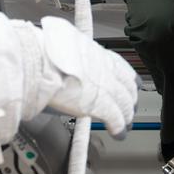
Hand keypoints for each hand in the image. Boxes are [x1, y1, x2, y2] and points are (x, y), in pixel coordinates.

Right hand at [36, 16, 138, 137]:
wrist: (41, 62)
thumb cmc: (44, 50)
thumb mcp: (63, 39)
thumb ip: (70, 45)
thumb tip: (63, 42)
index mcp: (97, 53)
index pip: (120, 66)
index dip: (128, 77)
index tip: (132, 82)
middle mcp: (106, 69)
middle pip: (128, 86)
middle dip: (130, 98)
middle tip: (130, 106)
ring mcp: (106, 87)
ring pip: (126, 103)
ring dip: (127, 114)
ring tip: (126, 123)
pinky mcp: (102, 105)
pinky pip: (117, 119)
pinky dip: (119, 128)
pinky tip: (119, 134)